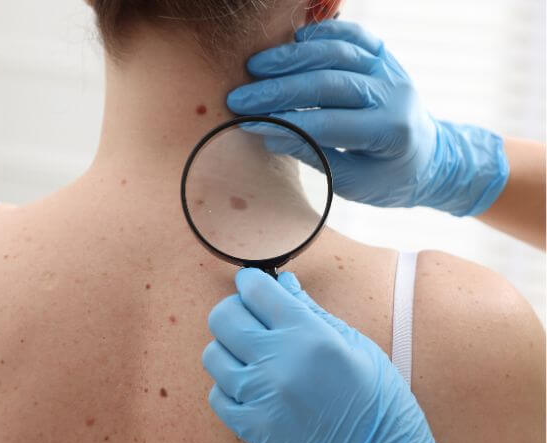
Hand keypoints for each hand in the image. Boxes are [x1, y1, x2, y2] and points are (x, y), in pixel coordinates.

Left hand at [203, 268, 484, 442]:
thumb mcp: (356, 346)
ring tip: (252, 358)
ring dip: (229, 350)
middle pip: (223, 317)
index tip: (252, 285)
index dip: (251, 282)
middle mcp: (278, 363)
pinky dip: (229, 387)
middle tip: (251, 319)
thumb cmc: (378, 402)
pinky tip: (251, 388)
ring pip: (213, 354)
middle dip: (235, 310)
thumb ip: (311, 311)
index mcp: (309, 336)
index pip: (256, 290)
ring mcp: (260, 397)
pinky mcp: (250, 429)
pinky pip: (216, 394)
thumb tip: (283, 283)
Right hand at [227, 20, 508, 216]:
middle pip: (329, 82)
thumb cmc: (387, 178)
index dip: (286, 123)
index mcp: (390, 132)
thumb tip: (271, 135)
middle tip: (240, 98)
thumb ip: (315, 156)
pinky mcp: (384, 56)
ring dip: (292, 58)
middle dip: (278, 90)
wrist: (430, 157)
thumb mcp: (352, 182)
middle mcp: (394, 94)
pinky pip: (354, 34)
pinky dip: (323, 33)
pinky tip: (294, 41)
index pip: (329, 123)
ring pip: (338, 52)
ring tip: (255, 67)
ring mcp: (390, 69)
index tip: (249, 125)